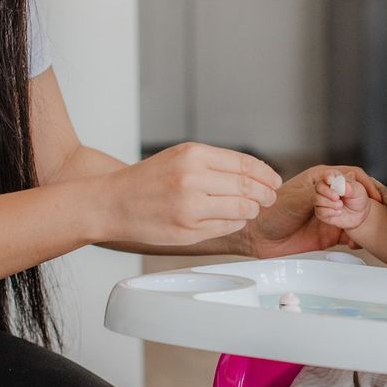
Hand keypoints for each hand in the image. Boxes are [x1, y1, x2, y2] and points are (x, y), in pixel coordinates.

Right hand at [101, 142, 280, 246]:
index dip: (266, 174)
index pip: (245, 164)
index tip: (274, 181)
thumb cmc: (148, 180)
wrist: (112, 203)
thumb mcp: (180, 157)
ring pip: (241, 209)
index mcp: (193, 155)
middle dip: (265, 194)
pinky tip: (231, 219)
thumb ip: (215, 163)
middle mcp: (192, 179)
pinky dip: (235, 223)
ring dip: (251, 210)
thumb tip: (256, 174)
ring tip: (250, 209)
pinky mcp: (187, 231)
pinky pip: (226, 227)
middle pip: (248, 187)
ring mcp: (190, 207)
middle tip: (270, 198)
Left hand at [246, 164, 384, 258]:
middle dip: (369, 202)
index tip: (371, 196)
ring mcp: (331, 215)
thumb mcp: (294, 199)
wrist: (257, 238)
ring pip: (358, 214)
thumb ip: (316, 194)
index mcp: (321, 179)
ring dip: (364, 221)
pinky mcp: (330, 234)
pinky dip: (358, 237)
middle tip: (374, 213)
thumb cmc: (268, 212)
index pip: (351, 176)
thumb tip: (336, 194)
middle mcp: (329, 195)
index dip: (364, 184)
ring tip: (362, 228)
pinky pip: (351, 234)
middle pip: (359, 194)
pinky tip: (356, 241)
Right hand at [313, 169, 371, 230]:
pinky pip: (319, 211)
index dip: (327, 176)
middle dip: (326, 192)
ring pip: (317, 199)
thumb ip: (351, 188)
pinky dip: (330, 212)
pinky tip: (339, 212)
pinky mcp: (321, 211)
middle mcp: (326, 188)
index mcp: (335, 179)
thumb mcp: (359, 192)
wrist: (359, 214)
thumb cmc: (358, 199)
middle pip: (318, 186)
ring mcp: (322, 199)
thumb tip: (345, 186)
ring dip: (329, 203)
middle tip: (337, 197)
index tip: (330, 180)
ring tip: (340, 206)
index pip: (328, 175)